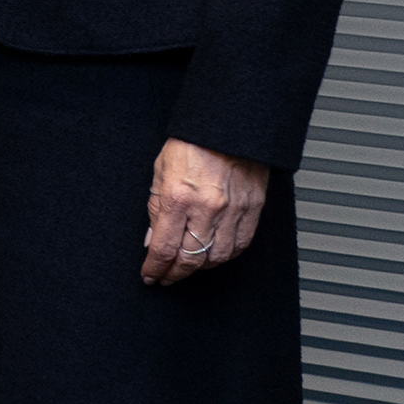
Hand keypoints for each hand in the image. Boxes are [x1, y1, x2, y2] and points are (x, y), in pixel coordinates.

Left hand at [143, 138, 269, 284]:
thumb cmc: (191, 144)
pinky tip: (214, 255)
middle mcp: (207, 208)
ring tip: (188, 266)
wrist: (227, 126)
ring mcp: (233, 211)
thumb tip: (151, 240)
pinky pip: (241, 244)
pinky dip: (226, 256)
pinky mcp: (253, 209)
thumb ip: (155, 209)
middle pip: (191, 259)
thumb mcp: (159, 173)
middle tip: (166, 277)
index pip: (164, 248)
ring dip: (200, 267)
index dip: (155, 267)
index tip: (150, 275)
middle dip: (175, 273)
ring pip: (218, 257)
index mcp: (179, 198)